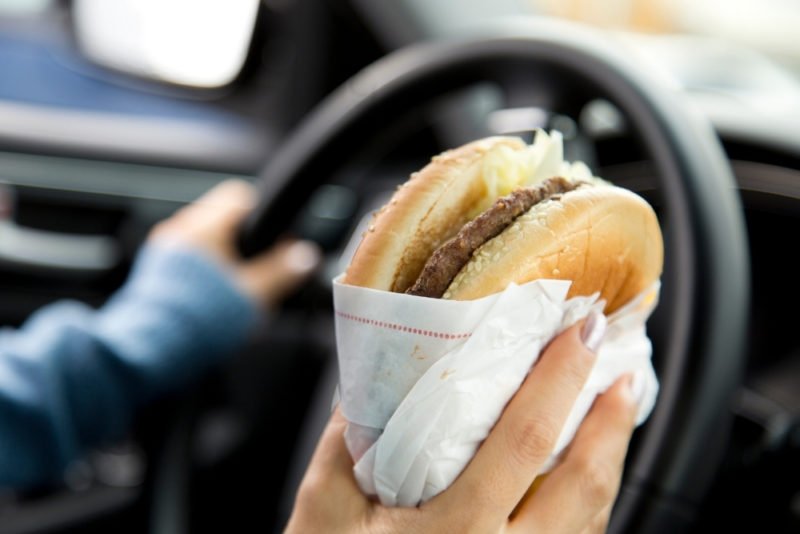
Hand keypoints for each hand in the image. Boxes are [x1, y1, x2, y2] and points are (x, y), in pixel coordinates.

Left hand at [149, 179, 320, 308]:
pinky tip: (212, 295)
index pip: (240, 196)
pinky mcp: (153, 270)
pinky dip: (203, 268)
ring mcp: (162, 249)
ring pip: (203, 237)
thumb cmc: (202, 319)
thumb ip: (284, 272)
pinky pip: (186, 256)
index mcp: (205, 227)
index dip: (264, 215)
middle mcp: (180, 230)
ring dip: (223, 254)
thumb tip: (306, 255)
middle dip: (244, 239)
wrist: (154, 349)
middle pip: (222, 217)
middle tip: (259, 268)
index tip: (276, 241)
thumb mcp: (254, 294)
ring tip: (236, 284)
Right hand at [285, 316, 639, 533]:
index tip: (578, 333)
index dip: (558, 380)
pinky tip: (583, 477)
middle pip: (582, 484)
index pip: (524, 440)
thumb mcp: (325, 509)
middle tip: (621, 373)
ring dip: (609, 461)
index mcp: (455, 532)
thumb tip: (374, 375)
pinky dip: (590, 502)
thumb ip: (346, 439)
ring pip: (591, 519)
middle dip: (611, 423)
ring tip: (613, 415)